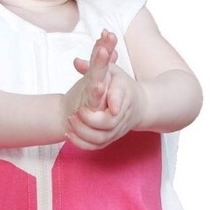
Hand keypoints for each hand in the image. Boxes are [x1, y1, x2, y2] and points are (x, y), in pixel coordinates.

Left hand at [64, 31, 146, 149]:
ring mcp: (117, 130)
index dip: (114, 101)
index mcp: (125, 94)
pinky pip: (95, 147)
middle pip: (108, 123)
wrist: (139, 106)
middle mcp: (122, 115)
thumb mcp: (111, 71)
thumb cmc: (121, 86)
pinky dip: (81, 143)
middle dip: (90, 119)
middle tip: (77, 111)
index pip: (120, 99)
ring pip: (100, 138)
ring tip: (70, 120)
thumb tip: (77, 62)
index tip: (107, 103)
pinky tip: (69, 133)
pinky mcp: (110, 139)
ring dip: (82, 131)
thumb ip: (95, 65)